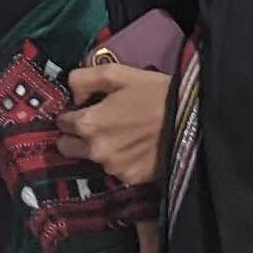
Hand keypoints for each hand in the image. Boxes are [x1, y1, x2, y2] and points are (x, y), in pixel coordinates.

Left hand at [63, 60, 171, 187]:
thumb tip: (72, 93)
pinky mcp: (129, 178)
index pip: (62, 123)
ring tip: (123, 134)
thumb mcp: (117, 73)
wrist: (190, 118)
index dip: (72, 114)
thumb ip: (83, 78)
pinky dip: (120, 160)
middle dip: (76, 135)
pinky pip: (114, 169)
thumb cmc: (153, 92)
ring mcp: (113, 168)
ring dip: (99, 148)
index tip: (85, 109)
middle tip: (98, 124)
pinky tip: (136, 147)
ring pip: (90, 159)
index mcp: (88, 123)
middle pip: (67, 147)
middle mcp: (95, 150)